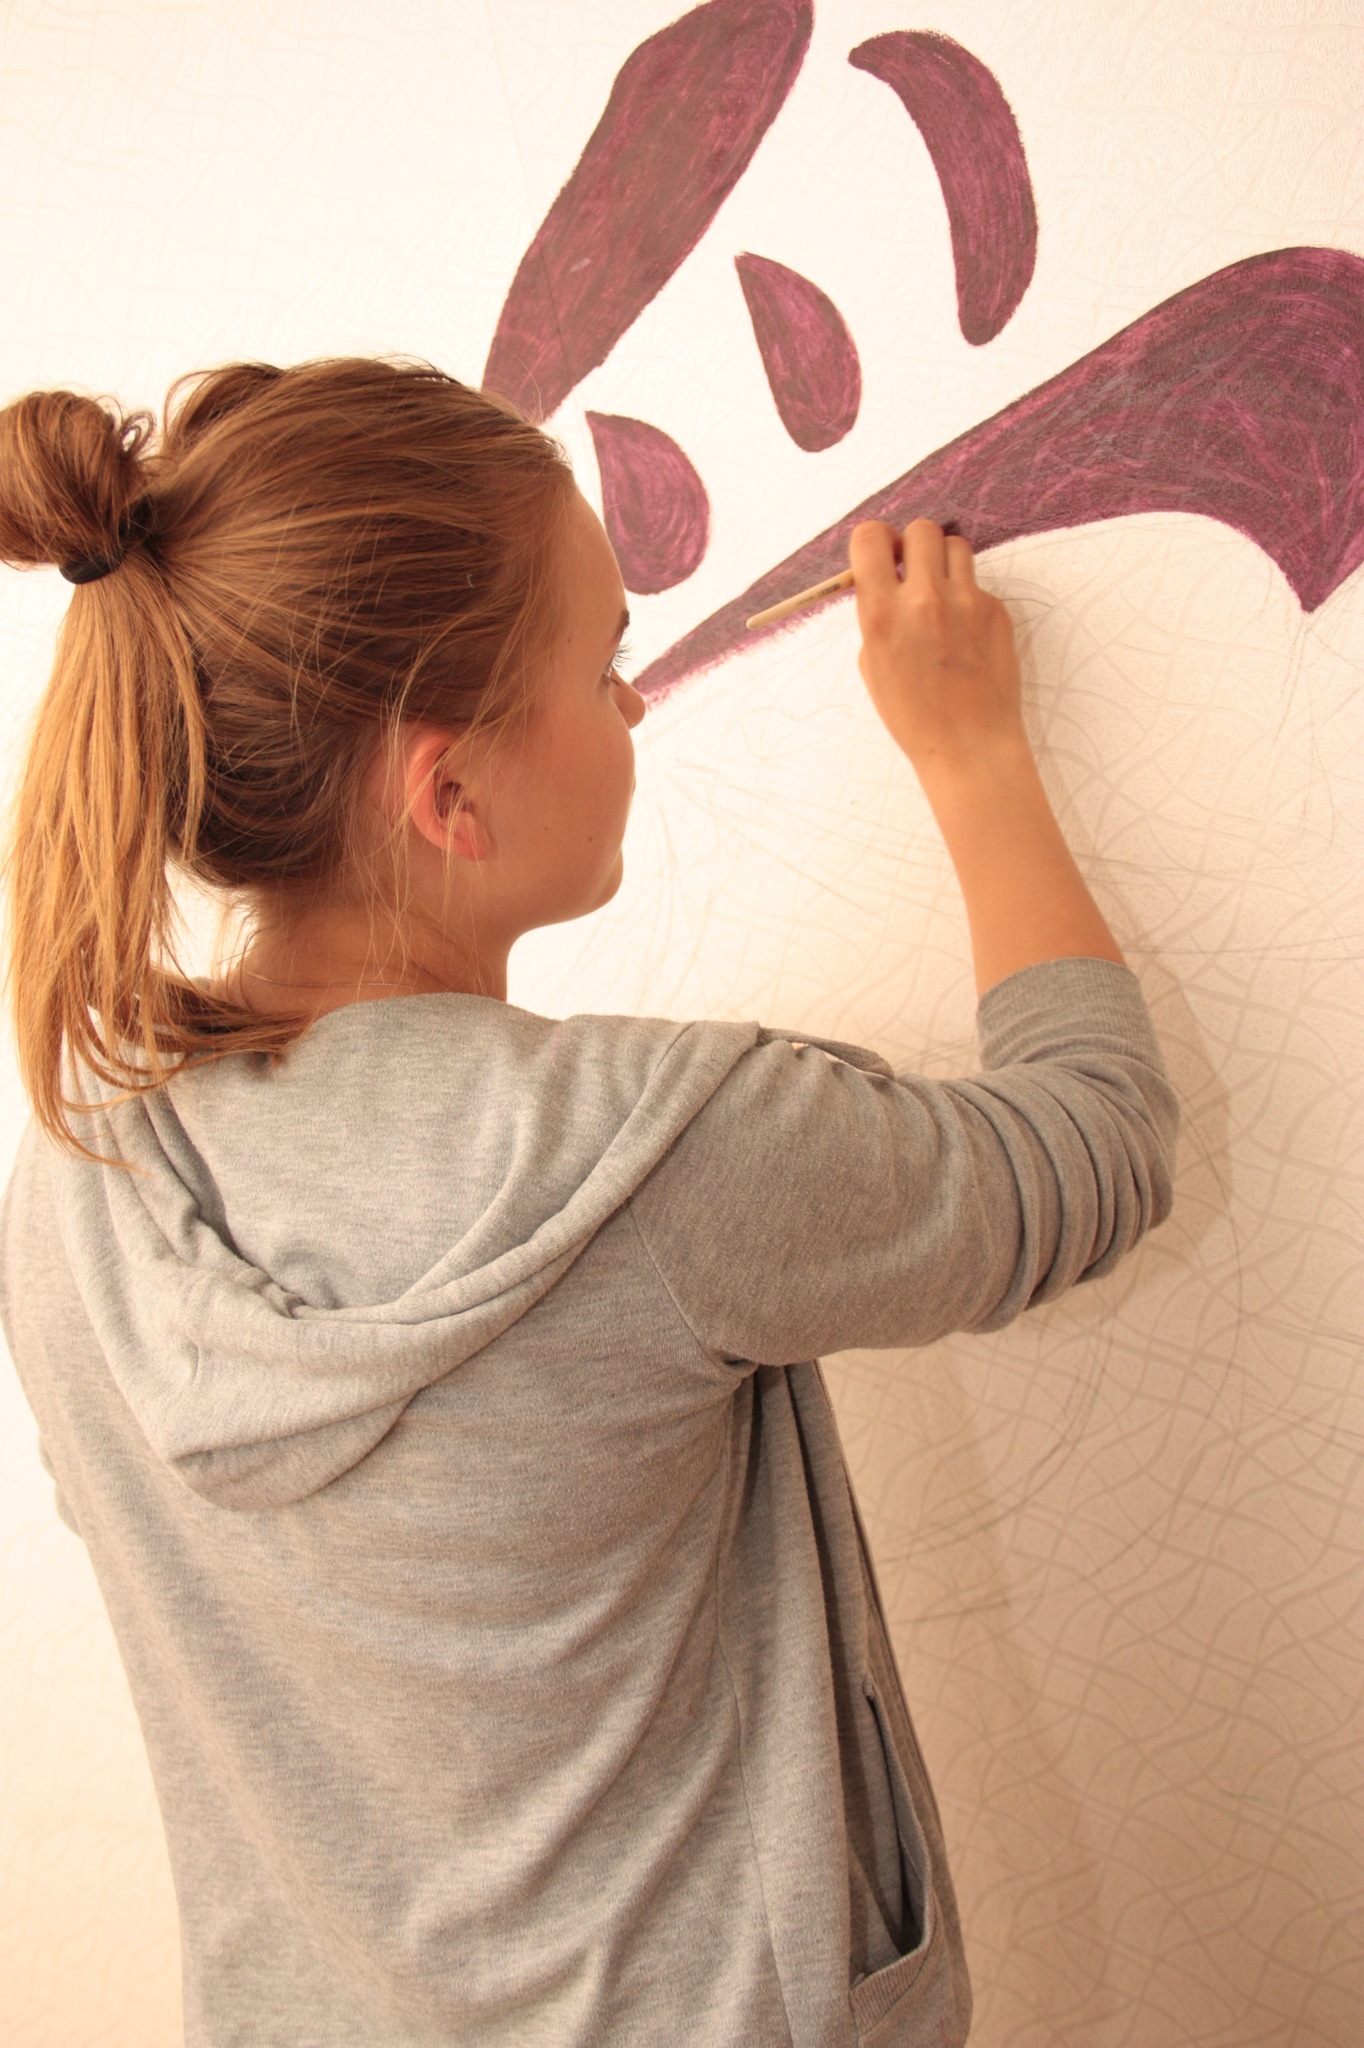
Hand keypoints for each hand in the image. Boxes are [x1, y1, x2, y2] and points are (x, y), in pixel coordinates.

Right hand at [849, 517, 1025, 779]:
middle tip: (913, 570)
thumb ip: (876, 616)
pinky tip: (964, 632)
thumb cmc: (914, 716)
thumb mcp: (873, 665)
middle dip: (913, 544)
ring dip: (943, 562)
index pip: (870, 538)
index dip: (876, 541)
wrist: (968, 744)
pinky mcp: (995, 610)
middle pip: (920, 529)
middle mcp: (923, 599)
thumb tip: (883, 583)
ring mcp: (965, 602)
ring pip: (955, 545)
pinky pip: (977, 583)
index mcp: (882, 614)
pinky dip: (967, 598)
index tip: (882, 555)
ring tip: (941, 595)